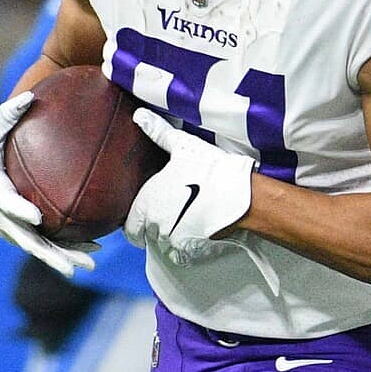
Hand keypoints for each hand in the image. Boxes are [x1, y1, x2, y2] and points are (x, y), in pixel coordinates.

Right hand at [0, 87, 96, 276]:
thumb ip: (9, 115)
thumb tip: (30, 96)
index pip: (5, 203)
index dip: (18, 211)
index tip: (36, 216)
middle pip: (26, 238)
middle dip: (51, 251)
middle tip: (75, 261)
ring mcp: (8, 229)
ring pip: (37, 248)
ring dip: (63, 257)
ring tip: (90, 264)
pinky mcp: (18, 233)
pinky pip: (42, 244)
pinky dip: (63, 249)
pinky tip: (89, 251)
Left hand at [125, 108, 252, 262]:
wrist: (240, 198)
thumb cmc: (210, 170)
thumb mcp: (182, 146)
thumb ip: (157, 132)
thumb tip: (139, 115)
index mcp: (146, 202)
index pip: (130, 226)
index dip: (136, 223)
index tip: (146, 218)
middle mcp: (154, 225)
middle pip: (147, 235)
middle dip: (155, 228)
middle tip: (171, 214)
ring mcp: (172, 241)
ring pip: (164, 245)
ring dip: (171, 237)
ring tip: (186, 220)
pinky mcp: (191, 252)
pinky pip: (180, 255)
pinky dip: (186, 248)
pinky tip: (197, 231)